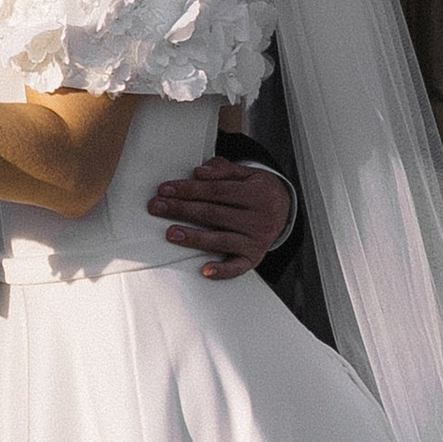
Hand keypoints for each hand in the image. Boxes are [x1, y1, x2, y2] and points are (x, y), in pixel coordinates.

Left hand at [148, 153, 293, 282]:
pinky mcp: (253, 258)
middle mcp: (258, 218)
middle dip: (182, 209)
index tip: (165, 189)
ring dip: (193, 237)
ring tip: (170, 233)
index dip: (189, 189)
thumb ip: (224, 170)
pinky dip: (222, 271)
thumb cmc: (258, 190)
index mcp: (256, 193)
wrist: (285, 211)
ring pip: (220, 239)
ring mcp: (256, 240)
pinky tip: (205, 270)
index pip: (215, 191)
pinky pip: (237, 267)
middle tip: (157, 207)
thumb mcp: (248, 174)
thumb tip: (200, 172)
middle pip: (213, 213)